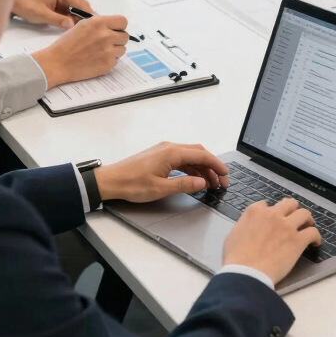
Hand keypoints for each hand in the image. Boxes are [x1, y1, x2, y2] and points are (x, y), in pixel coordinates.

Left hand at [12, 0, 91, 28]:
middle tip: (94, 29)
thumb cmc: (27, 7)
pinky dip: (75, 20)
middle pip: (82, 6)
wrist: (16, 5)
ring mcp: (65, 0)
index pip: (80, 2)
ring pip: (78, 10)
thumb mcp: (41, 15)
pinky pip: (72, 13)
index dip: (88, 13)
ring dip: (81, 19)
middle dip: (87, 17)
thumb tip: (71, 25)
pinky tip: (79, 28)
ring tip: (88, 30)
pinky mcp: (62, 6)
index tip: (95, 23)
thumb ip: (57, 19)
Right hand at [31, 14, 128, 87]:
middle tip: (106, 42)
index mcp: (99, 23)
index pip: (123, 21)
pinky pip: (116, 60)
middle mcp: (106, 36)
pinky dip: (109, 60)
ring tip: (100, 51)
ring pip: (122, 49)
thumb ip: (99, 23)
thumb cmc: (67, 43)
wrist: (57, 63)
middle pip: (125, 36)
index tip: (114, 30)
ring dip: (114, 50)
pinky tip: (97, 59)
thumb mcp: (82, 25)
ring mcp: (108, 51)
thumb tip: (112, 25)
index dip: (119, 26)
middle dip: (117, 39)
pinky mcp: (108, 64)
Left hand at [94, 142, 229, 202]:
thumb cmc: (131, 184)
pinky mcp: (159, 156)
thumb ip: (184, 185)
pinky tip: (194, 179)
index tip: (226, 174)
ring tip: (210, 183)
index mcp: (172, 152)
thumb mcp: (160, 188)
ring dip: (202, 168)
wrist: (110, 181)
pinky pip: (181, 159)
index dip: (216, 165)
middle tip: (221, 180)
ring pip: (190, 156)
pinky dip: (191, 168)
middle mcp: (170, 147)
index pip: (202, 156)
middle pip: (199, 153)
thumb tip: (202, 182)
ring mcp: (164, 151)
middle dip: (212, 166)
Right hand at [222, 198, 321, 283]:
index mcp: (255, 211)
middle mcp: (273, 214)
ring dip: (307, 219)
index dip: (271, 212)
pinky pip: (313, 232)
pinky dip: (316, 237)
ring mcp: (287, 226)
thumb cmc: (235, 258)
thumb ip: (245, 225)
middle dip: (292, 209)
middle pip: (289, 203)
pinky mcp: (298, 240)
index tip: (273, 219)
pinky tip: (315, 243)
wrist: (246, 273)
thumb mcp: (233, 235)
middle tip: (294, 218)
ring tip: (308, 226)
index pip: (267, 204)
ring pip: (304, 213)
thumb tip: (250, 226)